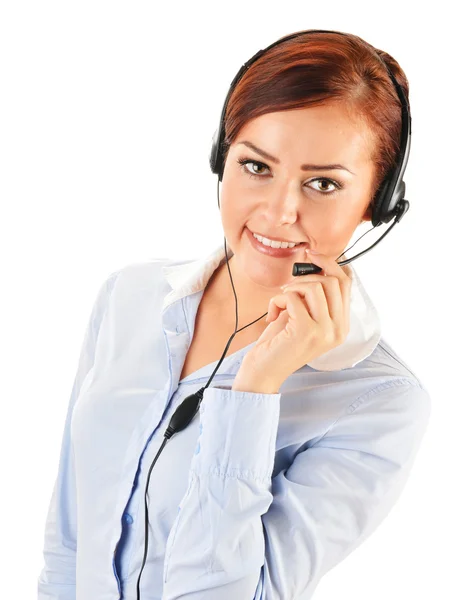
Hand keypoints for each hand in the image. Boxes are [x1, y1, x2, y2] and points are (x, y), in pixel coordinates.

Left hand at [234, 249, 352, 391]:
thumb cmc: (280, 341)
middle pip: (333, 281)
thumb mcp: (303, 314)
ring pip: (315, 286)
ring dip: (292, 287)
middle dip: (307, 276)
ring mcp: (324, 331)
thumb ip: (316, 296)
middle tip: (289, 287)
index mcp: (341, 326)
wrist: (263, 370)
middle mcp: (338, 330)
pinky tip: (273, 312)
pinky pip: (294, 297)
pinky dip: (279, 299)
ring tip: (281, 301)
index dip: (330, 264)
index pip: (346, 283)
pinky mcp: (306, 330)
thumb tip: (319, 263)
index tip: (311, 254)